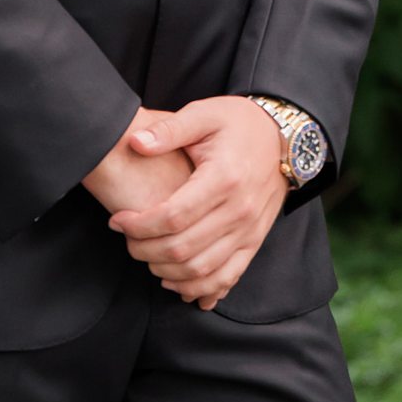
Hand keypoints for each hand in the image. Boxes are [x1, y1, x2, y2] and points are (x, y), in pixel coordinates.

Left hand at [100, 96, 286, 309]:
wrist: (283, 138)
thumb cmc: (237, 123)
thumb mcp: (203, 114)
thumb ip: (168, 129)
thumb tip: (135, 143)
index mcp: (223, 178)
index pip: (173, 217)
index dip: (138, 225)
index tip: (117, 220)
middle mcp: (240, 210)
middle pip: (183, 248)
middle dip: (145, 250)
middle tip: (126, 240)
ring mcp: (250, 230)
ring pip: (202, 270)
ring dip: (167, 272)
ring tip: (146, 257)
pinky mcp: (255, 241)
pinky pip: (228, 276)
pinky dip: (200, 288)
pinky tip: (176, 284)